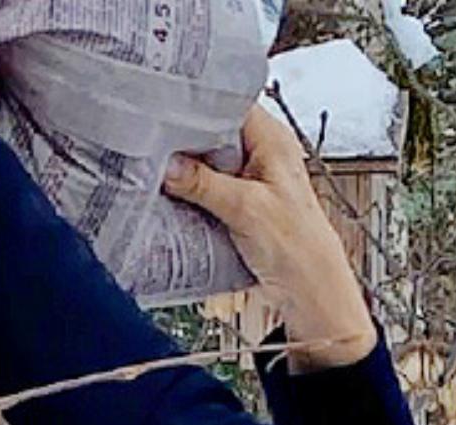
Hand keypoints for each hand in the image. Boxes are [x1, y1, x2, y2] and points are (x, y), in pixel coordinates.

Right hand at [164, 107, 376, 372]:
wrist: (310, 292)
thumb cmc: (297, 248)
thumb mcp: (247, 209)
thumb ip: (204, 183)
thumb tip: (166, 165)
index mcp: (272, 139)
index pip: (225, 102)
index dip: (193, 102)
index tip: (158, 107)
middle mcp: (261, 152)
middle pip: (211, 131)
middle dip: (181, 137)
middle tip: (146, 139)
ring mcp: (249, 178)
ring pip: (206, 161)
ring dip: (183, 167)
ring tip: (150, 164)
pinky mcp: (239, 203)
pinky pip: (207, 187)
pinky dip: (190, 190)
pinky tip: (167, 192)